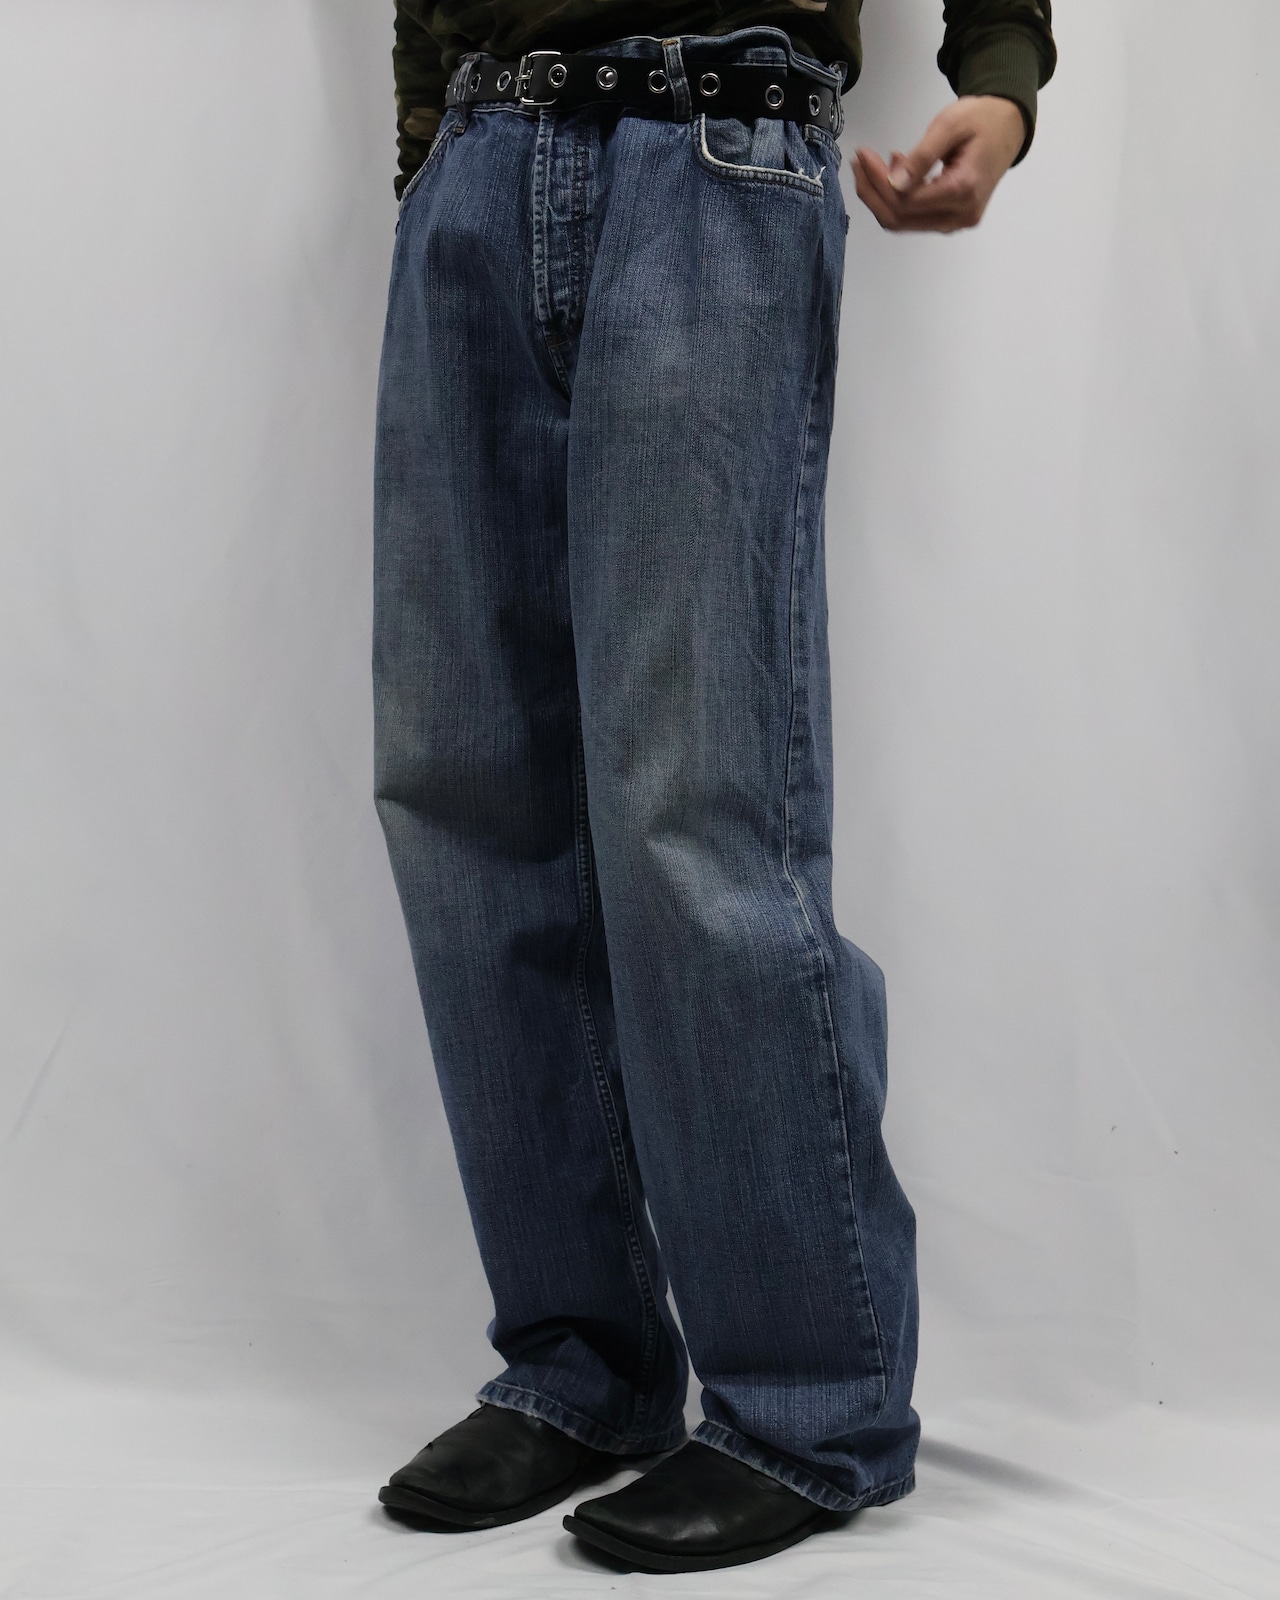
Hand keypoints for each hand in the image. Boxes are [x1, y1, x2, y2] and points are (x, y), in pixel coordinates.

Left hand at [852, 96, 1025, 233]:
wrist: (1008, 127)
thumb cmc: (983, 120)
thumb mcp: (950, 125)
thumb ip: (922, 156)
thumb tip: (894, 183)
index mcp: (963, 190)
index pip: (906, 200)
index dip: (878, 181)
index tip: (863, 155)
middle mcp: (960, 215)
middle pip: (900, 218)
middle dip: (872, 192)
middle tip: (860, 162)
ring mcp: (956, 221)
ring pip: (903, 222)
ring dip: (881, 197)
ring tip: (873, 165)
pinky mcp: (951, 219)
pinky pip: (914, 217)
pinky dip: (897, 198)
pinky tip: (895, 172)